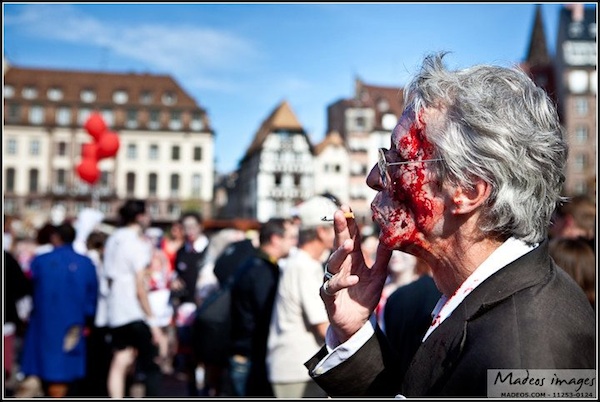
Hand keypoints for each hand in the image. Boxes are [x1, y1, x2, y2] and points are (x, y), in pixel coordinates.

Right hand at [321, 205, 391, 343]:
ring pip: (333, 263)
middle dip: (339, 229)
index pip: (349, 237)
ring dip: (339, 253)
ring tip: (348, 244)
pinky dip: (342, 282)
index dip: (349, 223)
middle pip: (338, 244)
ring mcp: (333, 280)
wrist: (356, 323)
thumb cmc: (364, 297)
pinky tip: (354, 278)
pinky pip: (333, 286)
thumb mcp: (378, 275)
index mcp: (352, 260)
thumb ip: (383, 257)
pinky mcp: (329, 296)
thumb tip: (390, 237)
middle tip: (339, 213)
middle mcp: (340, 267)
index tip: (347, 207)